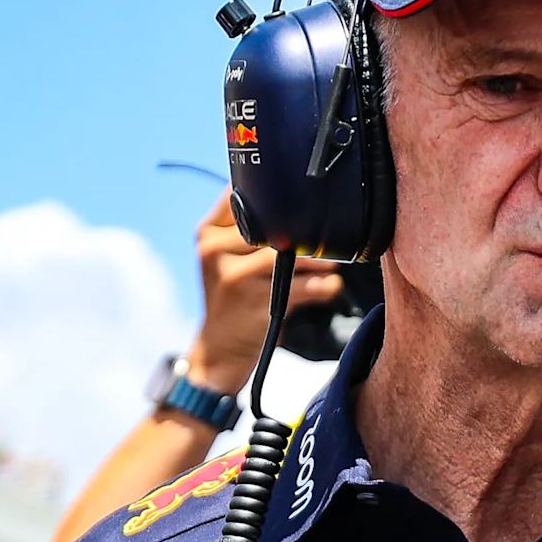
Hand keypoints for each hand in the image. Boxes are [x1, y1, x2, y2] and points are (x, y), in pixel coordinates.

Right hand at [180, 192, 340, 397]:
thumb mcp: (226, 256)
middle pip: (270, 224)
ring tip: (332, 262)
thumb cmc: (233, 296)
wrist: (220, 348)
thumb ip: (249, 226)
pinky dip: (323, 286)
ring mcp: (234, 278)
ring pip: (285, 253)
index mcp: (208, 232)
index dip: (278, 195)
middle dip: (304, 230)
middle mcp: (215, 251)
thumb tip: (296, 194)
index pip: (243, 194)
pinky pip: (301, 287)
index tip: (305, 202)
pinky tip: (330, 285)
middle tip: (328, 235)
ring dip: (318, 258)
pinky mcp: (255, 305)